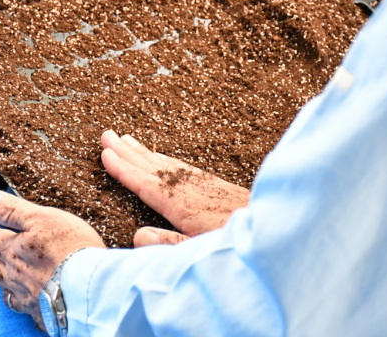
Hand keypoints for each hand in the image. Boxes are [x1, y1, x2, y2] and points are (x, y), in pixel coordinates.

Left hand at [0, 189, 104, 323]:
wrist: (91, 288)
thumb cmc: (70, 248)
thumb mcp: (39, 217)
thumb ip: (10, 209)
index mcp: (13, 250)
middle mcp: (16, 276)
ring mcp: (29, 297)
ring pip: (7, 290)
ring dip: (2, 281)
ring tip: (3, 276)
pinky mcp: (44, 315)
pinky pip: (27, 310)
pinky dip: (24, 303)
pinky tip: (29, 302)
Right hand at [100, 130, 248, 242]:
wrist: (281, 229)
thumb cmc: (240, 246)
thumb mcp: (203, 252)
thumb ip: (170, 245)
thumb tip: (137, 236)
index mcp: (183, 207)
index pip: (146, 185)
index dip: (123, 170)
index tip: (104, 154)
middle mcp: (190, 191)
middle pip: (152, 167)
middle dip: (128, 152)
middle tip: (107, 134)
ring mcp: (203, 186)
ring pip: (166, 164)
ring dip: (143, 152)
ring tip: (126, 139)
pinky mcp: (216, 186)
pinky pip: (182, 166)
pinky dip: (165, 158)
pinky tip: (161, 157)